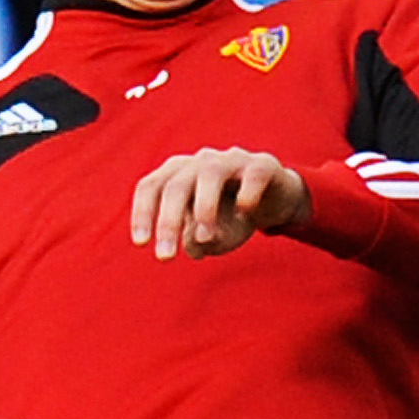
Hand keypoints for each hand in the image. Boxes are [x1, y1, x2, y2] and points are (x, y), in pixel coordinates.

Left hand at [129, 147, 307, 261]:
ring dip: (204, 207)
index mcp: (178, 174)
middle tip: (166, 257)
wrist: (276, 200)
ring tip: (205, 237)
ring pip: (210, 174)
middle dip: (168, 222)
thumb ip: (198, 241)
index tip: (142, 243)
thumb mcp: (213, 236)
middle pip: (176, 185)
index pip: (151, 187)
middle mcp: (200, 162)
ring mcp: (232, 160)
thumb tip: (194, 243)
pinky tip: (245, 212)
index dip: (142, 213)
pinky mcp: (263, 165)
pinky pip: (253, 175)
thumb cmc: (233, 216)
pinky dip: (247, 193)